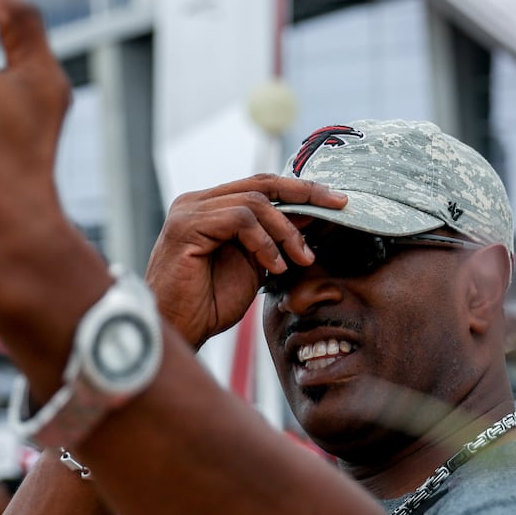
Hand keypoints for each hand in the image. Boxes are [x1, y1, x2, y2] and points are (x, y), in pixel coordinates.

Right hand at [145, 176, 346, 348]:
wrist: (178, 331)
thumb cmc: (209, 303)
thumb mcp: (254, 264)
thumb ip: (274, 238)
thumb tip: (310, 215)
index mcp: (211, 206)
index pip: (262, 185)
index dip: (301, 189)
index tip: (336, 201)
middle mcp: (197, 201)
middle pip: (262, 183)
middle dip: (305, 193)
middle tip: (337, 206)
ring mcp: (190, 210)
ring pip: (255, 201)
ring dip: (286, 230)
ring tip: (300, 258)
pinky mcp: (186, 225)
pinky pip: (239, 219)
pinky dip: (264, 241)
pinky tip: (274, 266)